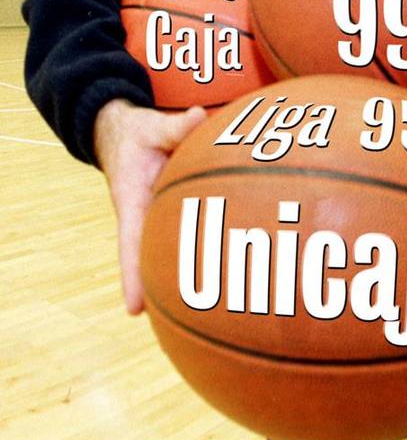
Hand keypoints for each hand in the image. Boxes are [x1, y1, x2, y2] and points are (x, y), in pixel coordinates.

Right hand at [93, 98, 206, 313]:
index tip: (134, 309)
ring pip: (180, 249)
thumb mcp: (149, 126)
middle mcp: (148, 218)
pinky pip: (199, 230)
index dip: (132, 275)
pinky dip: (218, 243)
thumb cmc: (137, 134)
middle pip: (157, 259)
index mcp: (132, 203)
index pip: (131, 243)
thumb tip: (197, 118)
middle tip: (188, 322)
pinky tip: (248, 258)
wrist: (125, 132)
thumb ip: (173, 127)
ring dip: (198, 272)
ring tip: (225, 307)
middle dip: (167, 290)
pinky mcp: (182, 211)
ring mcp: (164, 217)